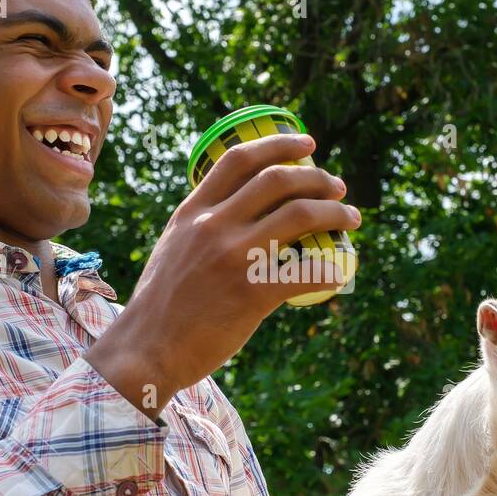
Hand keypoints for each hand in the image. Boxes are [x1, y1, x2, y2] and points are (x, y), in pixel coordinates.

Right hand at [85, 132, 359, 418]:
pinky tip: (341, 272)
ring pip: (300, 216)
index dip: (280, 145)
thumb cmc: (161, 306)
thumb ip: (202, 227)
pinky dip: (331, 269)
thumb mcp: (174, 248)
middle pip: (278, 180)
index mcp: (193, 212)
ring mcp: (232, 257)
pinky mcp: (250, 293)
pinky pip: (306, 272)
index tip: (308, 145)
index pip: (240, 159)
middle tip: (338, 188)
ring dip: (335, 213)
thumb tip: (238, 213)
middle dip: (318, 178)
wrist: (145, 351)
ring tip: (351, 219)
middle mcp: (213, 226)